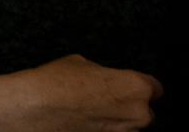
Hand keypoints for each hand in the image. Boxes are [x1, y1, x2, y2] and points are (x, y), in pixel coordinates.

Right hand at [0, 54, 161, 131]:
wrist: (34, 108)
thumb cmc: (55, 83)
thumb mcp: (80, 63)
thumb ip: (103, 74)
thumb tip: (104, 80)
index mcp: (136, 87)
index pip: (154, 88)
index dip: (139, 85)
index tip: (128, 87)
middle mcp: (138, 114)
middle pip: (143, 111)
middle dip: (127, 106)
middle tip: (104, 100)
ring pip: (128, 127)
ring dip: (116, 121)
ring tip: (91, 113)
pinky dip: (103, 130)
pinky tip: (86, 123)